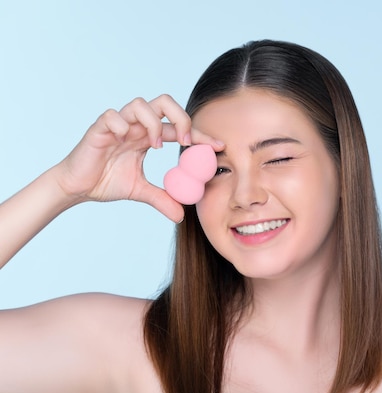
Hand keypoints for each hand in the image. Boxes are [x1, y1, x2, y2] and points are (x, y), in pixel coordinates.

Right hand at [54, 95, 221, 221]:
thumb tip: (182, 216)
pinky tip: (124, 140)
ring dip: (153, 123)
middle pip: (164, 102)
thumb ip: (162, 198)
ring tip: (154, 146)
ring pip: (140, 104)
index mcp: (148, 136)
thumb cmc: (106, 182)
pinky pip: (112, 115)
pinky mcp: (99, 128)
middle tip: (184, 141)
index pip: (178, 128)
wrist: (77, 188)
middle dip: (180, 117)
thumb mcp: (140, 191)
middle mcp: (136, 125)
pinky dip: (122, 124)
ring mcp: (118, 124)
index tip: (218, 146)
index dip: (199, 134)